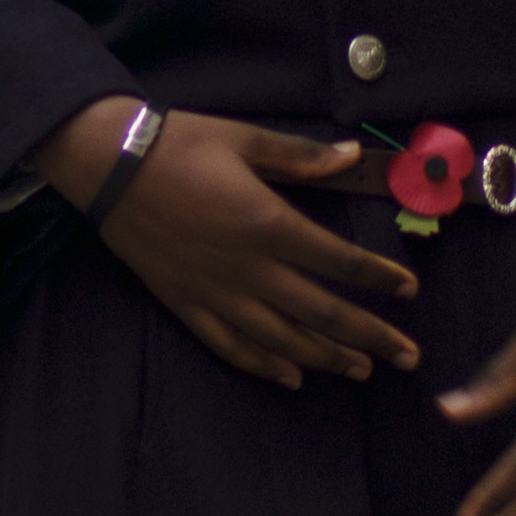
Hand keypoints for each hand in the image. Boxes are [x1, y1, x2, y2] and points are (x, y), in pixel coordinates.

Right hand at [47, 99, 421, 385]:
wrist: (106, 166)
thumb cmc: (178, 144)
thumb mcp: (244, 138)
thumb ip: (301, 155)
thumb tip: (353, 156)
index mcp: (269, 224)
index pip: (341, 261)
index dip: (380, 277)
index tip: (409, 289)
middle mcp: (249, 268)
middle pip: (322, 312)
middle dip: (370, 336)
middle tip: (406, 355)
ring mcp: (216, 292)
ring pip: (282, 338)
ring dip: (326, 357)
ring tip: (360, 370)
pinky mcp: (186, 304)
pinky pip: (231, 346)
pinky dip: (263, 365)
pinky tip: (290, 376)